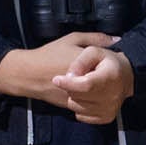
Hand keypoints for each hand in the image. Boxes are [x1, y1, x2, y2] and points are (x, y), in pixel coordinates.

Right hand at [0, 32, 117, 104]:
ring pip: (100, 97)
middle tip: (103, 72)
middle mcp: (84, 83)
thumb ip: (95, 38)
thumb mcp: (72, 39)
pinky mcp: (72, 106)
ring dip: (102, 90)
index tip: (110, 61)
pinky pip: (89, 105)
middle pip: (107, 83)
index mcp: (86, 64)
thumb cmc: (49, 54)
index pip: (110, 66)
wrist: (29, 74)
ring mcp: (78, 97)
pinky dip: (91, 98)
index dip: (112, 64)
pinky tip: (87, 89)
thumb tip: (116, 40)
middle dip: (108, 78)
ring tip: (96, 80)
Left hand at [45, 42, 134, 126]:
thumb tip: (69, 76)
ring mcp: (110, 109)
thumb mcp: (93, 51)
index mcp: (111, 76)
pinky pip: (80, 116)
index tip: (56, 79)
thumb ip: (80, 61)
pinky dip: (80, 107)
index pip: (86, 85)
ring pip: (76, 107)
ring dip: (74, 97)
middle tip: (77, 78)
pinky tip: (87, 97)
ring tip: (83, 87)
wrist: (126, 76)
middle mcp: (112, 96)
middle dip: (71, 87)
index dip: (68, 83)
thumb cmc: (106, 62)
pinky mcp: (106, 118)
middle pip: (77, 96)